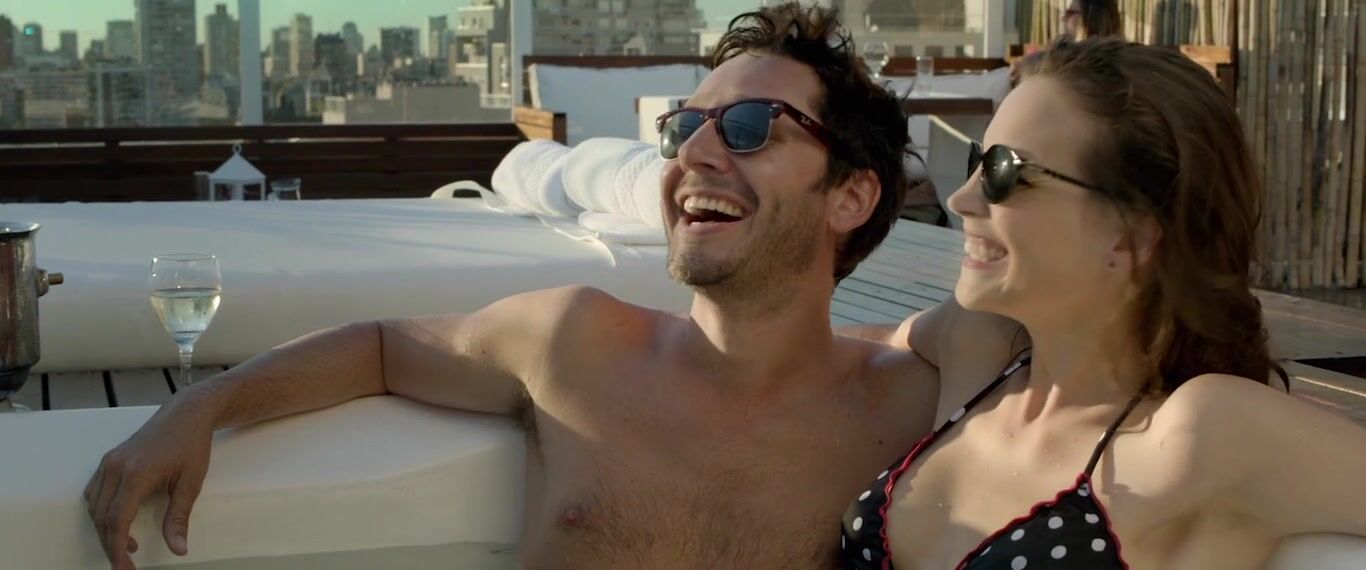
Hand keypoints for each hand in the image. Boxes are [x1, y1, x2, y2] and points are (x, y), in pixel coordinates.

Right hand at [84, 404, 214, 568]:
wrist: (186, 414)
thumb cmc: (191, 445)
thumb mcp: (191, 483)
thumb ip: (179, 518)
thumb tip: (178, 548)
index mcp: (136, 474)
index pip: (117, 521)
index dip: (117, 548)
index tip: (125, 567)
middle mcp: (116, 468)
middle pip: (102, 517)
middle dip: (111, 544)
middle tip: (126, 563)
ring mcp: (109, 463)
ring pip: (94, 506)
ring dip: (106, 529)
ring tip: (129, 544)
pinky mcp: (110, 460)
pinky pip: (95, 492)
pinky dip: (102, 512)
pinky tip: (120, 520)